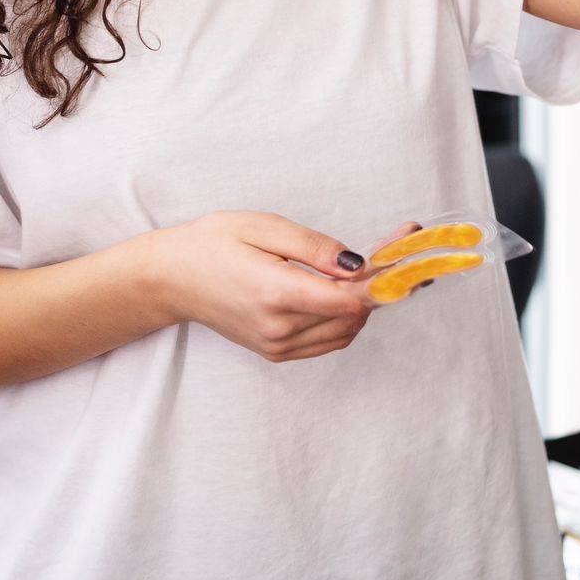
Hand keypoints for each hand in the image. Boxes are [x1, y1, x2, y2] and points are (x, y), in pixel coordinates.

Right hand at [150, 212, 412, 362]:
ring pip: (347, 331)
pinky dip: (345, 316)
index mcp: (276, 294)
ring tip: (372, 265)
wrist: (170, 278)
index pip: (351, 300)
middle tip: (396, 245)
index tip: (409, 253)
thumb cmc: (212, 244)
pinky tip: (343, 288)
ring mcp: (277, 346)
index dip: (386, 279)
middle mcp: (279, 329)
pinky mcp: (276, 352)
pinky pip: (329, 339)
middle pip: (355, 315)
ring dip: (365, 302)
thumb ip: (314, 247)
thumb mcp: (263, 227)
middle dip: (382, 283)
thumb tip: (359, 263)